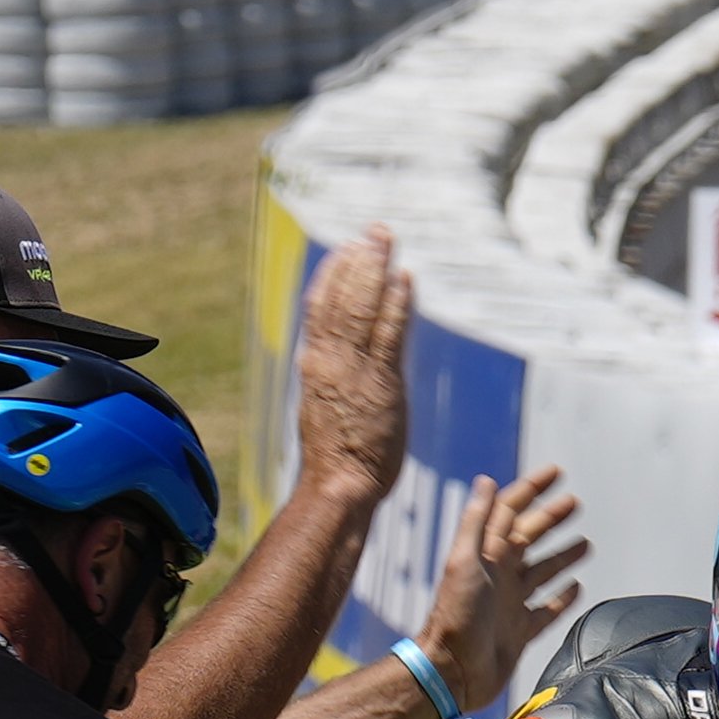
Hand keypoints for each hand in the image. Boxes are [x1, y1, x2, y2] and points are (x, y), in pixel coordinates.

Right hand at [290, 226, 411, 506]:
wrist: (338, 486)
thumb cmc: (336, 459)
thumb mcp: (327, 410)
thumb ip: (336, 380)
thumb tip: (339, 366)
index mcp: (314, 366)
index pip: (320, 308)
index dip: (333, 275)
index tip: (346, 251)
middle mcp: (330, 361)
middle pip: (342, 298)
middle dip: (358, 260)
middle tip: (374, 232)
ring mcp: (355, 369)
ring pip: (362, 307)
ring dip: (376, 269)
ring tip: (385, 240)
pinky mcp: (382, 382)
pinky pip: (389, 333)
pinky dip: (396, 303)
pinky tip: (404, 279)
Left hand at [417, 466, 589, 708]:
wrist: (453, 670)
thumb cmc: (456, 615)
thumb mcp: (463, 561)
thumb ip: (476, 522)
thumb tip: (486, 480)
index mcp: (487, 554)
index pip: (511, 511)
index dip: (533, 489)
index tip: (556, 473)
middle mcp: (499, 575)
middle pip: (530, 537)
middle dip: (551, 518)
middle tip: (575, 503)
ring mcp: (510, 603)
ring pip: (542, 572)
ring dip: (562, 555)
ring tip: (585, 543)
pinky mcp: (520, 631)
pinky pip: (546, 610)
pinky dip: (561, 598)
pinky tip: (576, 587)